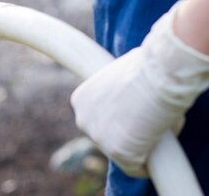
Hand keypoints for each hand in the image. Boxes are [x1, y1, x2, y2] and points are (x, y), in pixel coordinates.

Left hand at [71, 3, 208, 176]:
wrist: (159, 75)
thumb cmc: (147, 70)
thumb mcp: (122, 77)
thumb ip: (119, 96)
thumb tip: (132, 109)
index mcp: (80, 100)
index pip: (97, 121)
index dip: (118, 122)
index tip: (134, 119)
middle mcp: (82, 119)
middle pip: (105, 138)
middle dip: (125, 137)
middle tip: (147, 127)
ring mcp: (97, 137)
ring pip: (120, 153)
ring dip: (137, 150)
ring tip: (154, 135)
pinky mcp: (116, 151)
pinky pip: (134, 168)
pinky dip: (146, 166)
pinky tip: (157, 154)